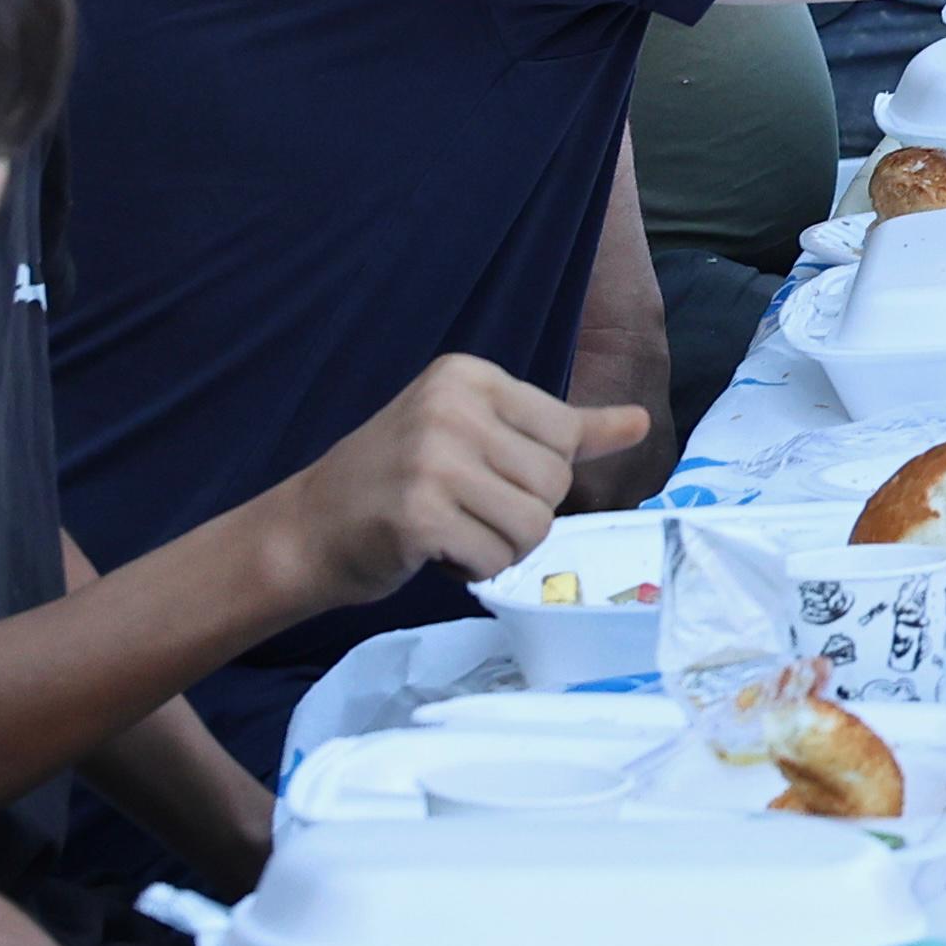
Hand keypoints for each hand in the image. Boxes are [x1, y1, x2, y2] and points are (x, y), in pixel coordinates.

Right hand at [280, 356, 640, 599]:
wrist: (305, 530)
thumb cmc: (398, 482)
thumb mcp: (477, 434)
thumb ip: (562, 430)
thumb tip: (639, 423)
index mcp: (468, 376)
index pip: (564, 432)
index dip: (538, 474)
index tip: (487, 476)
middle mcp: (450, 407)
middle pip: (553, 482)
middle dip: (521, 514)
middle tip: (465, 510)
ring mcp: (432, 459)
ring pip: (534, 525)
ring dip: (502, 547)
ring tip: (454, 531)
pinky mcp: (419, 515)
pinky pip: (497, 558)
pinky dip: (474, 569)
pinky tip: (432, 551)